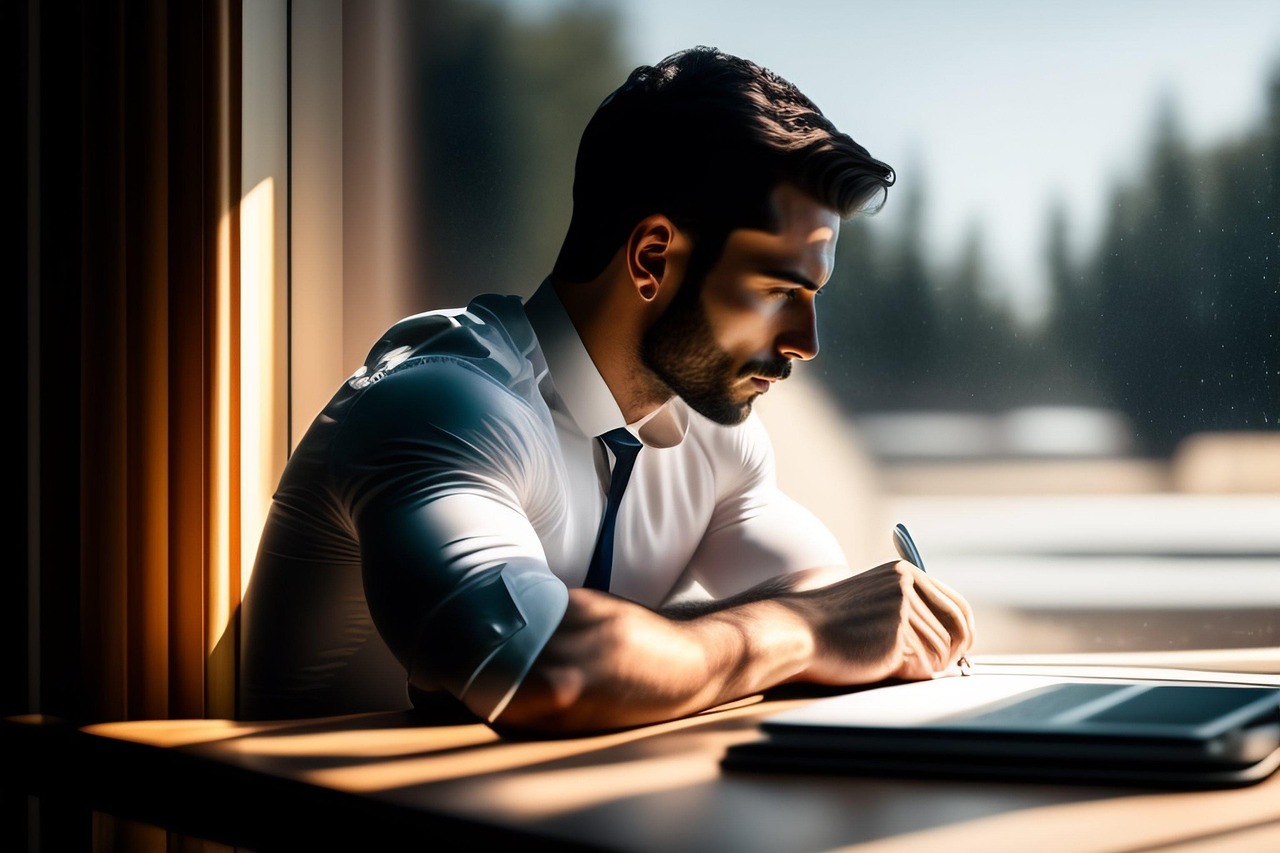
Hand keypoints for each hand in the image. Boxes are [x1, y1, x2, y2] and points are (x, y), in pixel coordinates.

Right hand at [782, 560, 975, 683]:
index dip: (963, 632)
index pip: (957, 605)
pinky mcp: (897, 634)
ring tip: (886, 662)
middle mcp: (908, 584)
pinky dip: (908, 674)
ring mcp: (903, 608)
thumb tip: (950, 636)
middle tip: (937, 667)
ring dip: (922, 666)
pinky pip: (923, 668)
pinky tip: (880, 665)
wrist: (796, 631)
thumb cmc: (831, 624)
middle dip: (951, 654)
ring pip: (940, 653)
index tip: (958, 650)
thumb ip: (908, 607)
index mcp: (903, 572)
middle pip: (957, 630)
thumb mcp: (872, 601)